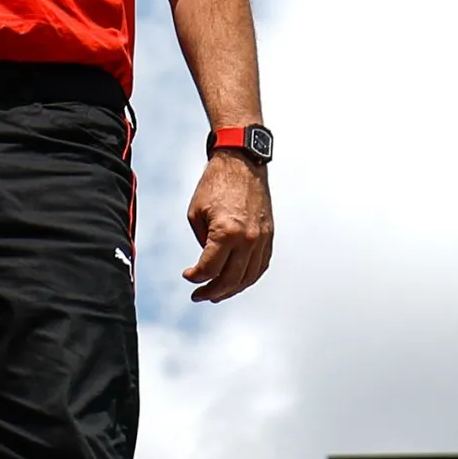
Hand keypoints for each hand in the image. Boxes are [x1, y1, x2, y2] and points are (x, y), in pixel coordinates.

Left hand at [182, 156, 272, 302]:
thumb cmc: (216, 183)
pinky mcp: (269, 236)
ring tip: (216, 294)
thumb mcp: (196, 214)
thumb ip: (202, 242)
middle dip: (212, 292)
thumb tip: (208, 263)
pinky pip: (261, 265)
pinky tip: (236, 282)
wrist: (242, 162)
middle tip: (199, 296)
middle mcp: (248, 239)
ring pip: (249, 277)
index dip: (195, 278)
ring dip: (232, 289)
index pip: (209, 269)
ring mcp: (262, 239)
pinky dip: (249, 277)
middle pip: (231, 280)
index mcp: (226, 233)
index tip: (187, 276)